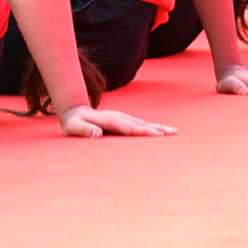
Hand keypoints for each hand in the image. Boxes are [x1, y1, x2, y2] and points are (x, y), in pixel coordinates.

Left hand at [58, 105, 176, 137]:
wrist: (73, 111)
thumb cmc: (73, 124)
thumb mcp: (73, 128)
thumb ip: (84, 130)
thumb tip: (98, 134)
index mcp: (109, 120)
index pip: (130, 127)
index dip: (144, 131)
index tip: (159, 135)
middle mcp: (118, 117)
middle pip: (141, 123)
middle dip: (157, 128)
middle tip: (174, 133)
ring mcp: (121, 117)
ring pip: (142, 122)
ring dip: (158, 127)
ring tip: (173, 132)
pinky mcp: (122, 120)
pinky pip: (139, 124)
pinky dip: (151, 127)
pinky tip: (160, 131)